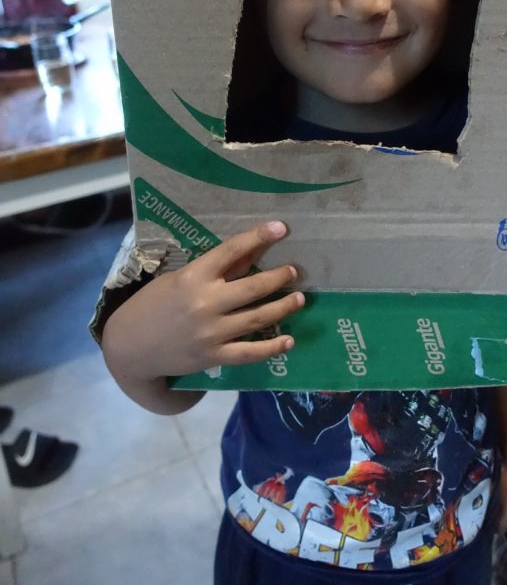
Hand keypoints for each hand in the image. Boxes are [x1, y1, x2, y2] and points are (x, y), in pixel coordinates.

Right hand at [102, 221, 303, 388]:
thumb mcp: (178, 279)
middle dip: (279, 277)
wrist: (129, 346)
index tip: (281, 228)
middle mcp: (206, 302)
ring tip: (299, 299)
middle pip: (253, 286)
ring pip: (258, 318)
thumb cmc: (153, 305)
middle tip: (294, 271)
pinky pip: (250, 352)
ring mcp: (211, 332)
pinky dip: (272, 348)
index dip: (258, 237)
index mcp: (193, 276)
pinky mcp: (213, 356)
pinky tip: (289, 341)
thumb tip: (249, 255)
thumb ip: (213, 271)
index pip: (232, 251)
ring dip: (283, 307)